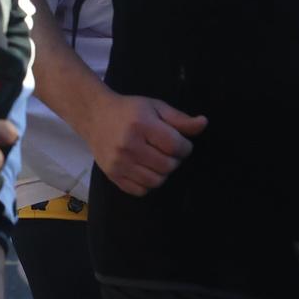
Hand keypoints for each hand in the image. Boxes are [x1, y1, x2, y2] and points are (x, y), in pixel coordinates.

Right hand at [85, 91, 206, 196]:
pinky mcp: (112, 174)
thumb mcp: (155, 107)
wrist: (94, 115)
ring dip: (162, 172)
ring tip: (156, 160)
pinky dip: (147, 183)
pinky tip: (144, 169)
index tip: (179, 142)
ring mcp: (119, 162)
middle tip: (166, 151)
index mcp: (141, 125)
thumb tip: (203, 123)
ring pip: (156, 181)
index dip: (185, 147)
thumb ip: (180, 119)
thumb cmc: (129, 110)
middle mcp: (128, 145)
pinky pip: (140, 190)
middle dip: (174, 160)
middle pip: (168, 166)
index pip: (176, 147)